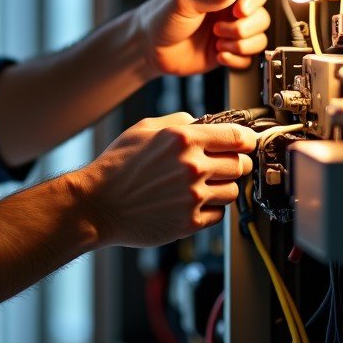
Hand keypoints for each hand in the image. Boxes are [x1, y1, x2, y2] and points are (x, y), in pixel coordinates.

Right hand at [73, 112, 255, 247]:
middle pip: (241, 164)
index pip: (237, 136)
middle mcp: (192, 166)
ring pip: (233, 190)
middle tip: (220, 165)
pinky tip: (192, 202)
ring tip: (201, 185)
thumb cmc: (116, 166)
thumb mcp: (142, 128)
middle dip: (234, 163)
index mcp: (182, 139)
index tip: (244, 143)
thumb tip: (200, 122)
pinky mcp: (190, 222)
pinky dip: (211, 208)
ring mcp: (193, 196)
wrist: (97, 204)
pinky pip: (220, 214)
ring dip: (223, 187)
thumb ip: (177, 121)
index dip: (245, 139)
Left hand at [135, 0, 269, 75]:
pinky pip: (249, 56)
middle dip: (243, 27)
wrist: (149, 48)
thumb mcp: (181, 2)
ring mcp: (230, 28)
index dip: (252, 0)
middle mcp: (229, 6)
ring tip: (217, 43)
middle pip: (261, 14)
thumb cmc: (159, 18)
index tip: (239, 12)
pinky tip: (219, 55)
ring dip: (240, 43)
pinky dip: (237, 59)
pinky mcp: (229, 48)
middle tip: (218, 30)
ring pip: (259, 36)